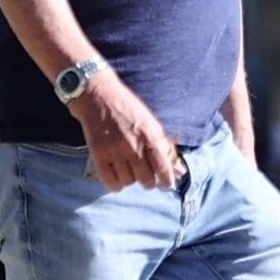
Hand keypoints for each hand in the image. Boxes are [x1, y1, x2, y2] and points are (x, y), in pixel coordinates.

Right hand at [70, 71, 179, 189]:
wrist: (98, 95)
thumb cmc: (128, 108)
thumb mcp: (151, 124)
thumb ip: (165, 148)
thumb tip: (181, 171)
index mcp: (150, 136)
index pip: (163, 168)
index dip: (167, 180)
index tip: (166, 183)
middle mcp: (133, 145)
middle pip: (146, 180)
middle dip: (149, 181)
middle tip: (146, 176)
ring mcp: (114, 151)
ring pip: (128, 182)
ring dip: (131, 180)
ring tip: (129, 171)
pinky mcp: (98, 154)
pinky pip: (109, 181)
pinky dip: (115, 185)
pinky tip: (117, 178)